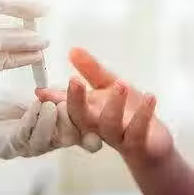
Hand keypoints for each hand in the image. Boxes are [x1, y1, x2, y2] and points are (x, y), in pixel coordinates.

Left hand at [0, 94, 100, 186]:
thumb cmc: (2, 111)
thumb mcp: (33, 99)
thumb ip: (54, 95)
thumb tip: (79, 80)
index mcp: (55, 128)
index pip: (81, 125)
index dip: (95, 118)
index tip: (106, 107)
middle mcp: (46, 140)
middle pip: (71, 134)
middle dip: (81, 118)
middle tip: (87, 99)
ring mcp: (28, 146)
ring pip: (50, 138)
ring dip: (55, 120)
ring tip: (57, 103)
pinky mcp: (8, 146)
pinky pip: (24, 136)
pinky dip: (33, 120)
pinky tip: (37, 106)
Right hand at [36, 48, 172, 165]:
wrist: (152, 145)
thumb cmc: (128, 114)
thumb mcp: (110, 86)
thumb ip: (91, 70)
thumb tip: (72, 50)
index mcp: (90, 112)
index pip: (68, 106)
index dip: (54, 98)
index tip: (41, 91)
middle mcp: (99, 126)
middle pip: (82, 117)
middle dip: (76, 100)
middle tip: (74, 80)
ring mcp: (118, 136)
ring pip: (110, 124)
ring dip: (114, 104)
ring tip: (120, 83)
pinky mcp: (138, 144)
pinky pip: (138, 131)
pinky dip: (143, 114)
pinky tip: (150, 97)